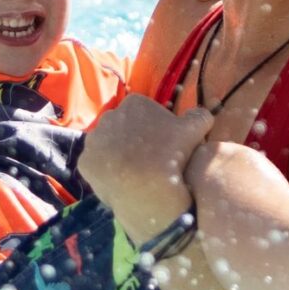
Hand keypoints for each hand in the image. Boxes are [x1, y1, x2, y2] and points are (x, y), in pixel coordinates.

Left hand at [79, 97, 213, 236]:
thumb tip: (204, 113)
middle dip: (133, 139)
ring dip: (117, 155)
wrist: (146, 186)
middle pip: (123, 127)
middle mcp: (109, 116)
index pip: (143, 112)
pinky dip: (106, 172)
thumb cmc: (171, 154)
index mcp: (134, 103)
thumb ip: (200, 116)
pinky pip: (96, 165)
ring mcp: (94, 139)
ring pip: (108, 146)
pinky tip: (120, 181)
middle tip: (149, 159)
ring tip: (134, 172)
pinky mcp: (84, 161)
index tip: (163, 144)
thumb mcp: (194, 130)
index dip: (154, 128)